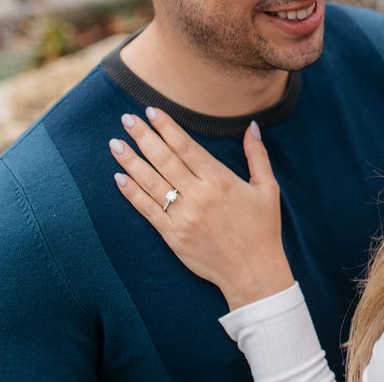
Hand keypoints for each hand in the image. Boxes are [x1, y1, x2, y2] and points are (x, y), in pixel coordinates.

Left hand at [110, 107, 293, 310]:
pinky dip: (131, 193)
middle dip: (143, 137)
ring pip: (151, 183)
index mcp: (220, 180)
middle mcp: (199, 196)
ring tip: (115, 144)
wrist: (253, 272)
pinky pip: (147, 210)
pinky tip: (119, 178)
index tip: (151, 111)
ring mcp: (183, 217)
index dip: (167, 127)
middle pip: (164, 160)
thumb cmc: (263, 229)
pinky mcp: (173, 236)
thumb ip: (257, 156)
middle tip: (126, 119)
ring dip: (130, 161)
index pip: (186, 147)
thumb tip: (251, 127)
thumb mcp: (268, 188)